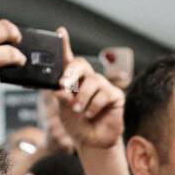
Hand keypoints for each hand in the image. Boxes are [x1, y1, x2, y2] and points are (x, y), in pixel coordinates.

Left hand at [54, 27, 124, 149]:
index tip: (60, 32)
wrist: (92, 142)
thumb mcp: (64, 110)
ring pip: (92, 81)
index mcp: (74, 80)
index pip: (69, 60)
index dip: (64, 45)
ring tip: (78, 110)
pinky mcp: (115, 95)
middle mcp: (88, 79)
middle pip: (81, 64)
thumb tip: (59, 88)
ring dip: (82, 97)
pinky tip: (91, 114)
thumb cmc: (78, 125)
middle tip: (64, 85)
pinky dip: (94, 106)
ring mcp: (103, 86)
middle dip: (71, 73)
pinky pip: (103, 94)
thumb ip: (61, 97)